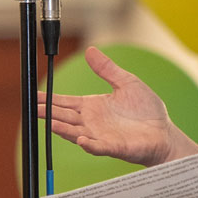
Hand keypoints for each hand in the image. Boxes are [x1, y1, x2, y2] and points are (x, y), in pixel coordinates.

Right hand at [36, 46, 197, 166]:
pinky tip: (80, 139)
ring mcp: (101, 136)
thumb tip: (91, 50)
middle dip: (48, 113)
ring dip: (62, 129)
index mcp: (93, 106)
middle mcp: (92, 122)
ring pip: (75, 132)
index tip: (35, 96)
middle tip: (33, 108)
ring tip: (49, 122)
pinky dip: (89, 144)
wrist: (164, 132)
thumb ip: (107, 69)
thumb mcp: (126, 82)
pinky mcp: (114, 147)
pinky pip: (98, 147)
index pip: (66, 102)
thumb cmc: (146, 110)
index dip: (50, 99)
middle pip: (64, 117)